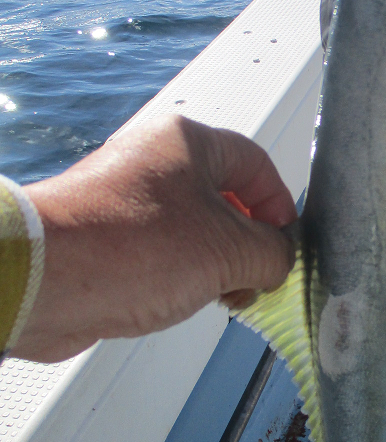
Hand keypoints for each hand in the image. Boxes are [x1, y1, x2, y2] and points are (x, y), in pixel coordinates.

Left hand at [14, 115, 296, 361]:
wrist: (43, 281)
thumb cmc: (136, 250)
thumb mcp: (228, 252)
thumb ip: (272, 253)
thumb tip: (280, 261)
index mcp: (188, 141)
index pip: (256, 164)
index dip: (280, 208)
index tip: (285, 248)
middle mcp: (156, 159)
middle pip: (226, 198)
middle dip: (248, 244)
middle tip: (255, 280)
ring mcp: (128, 197)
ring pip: (195, 227)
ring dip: (218, 264)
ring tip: (222, 296)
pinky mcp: (108, 234)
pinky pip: (163, 249)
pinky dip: (184, 273)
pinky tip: (184, 299)